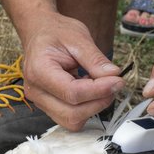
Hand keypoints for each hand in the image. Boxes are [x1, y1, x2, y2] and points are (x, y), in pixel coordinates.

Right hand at [21, 12, 124, 130]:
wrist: (40, 33)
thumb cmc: (56, 32)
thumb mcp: (79, 38)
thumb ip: (96, 60)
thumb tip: (114, 76)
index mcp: (39, 71)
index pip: (72, 93)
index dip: (99, 91)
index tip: (118, 81)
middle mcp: (36, 92)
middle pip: (72, 114)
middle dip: (98, 102)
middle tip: (114, 85)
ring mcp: (40, 102)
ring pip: (72, 121)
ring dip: (93, 108)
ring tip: (100, 86)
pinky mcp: (48, 107)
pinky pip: (70, 118)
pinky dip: (86, 108)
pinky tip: (90, 90)